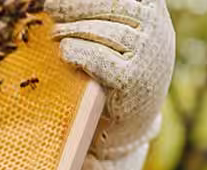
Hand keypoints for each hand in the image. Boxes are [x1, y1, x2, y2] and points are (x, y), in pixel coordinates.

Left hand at [45, 0, 175, 156]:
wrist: (134, 120)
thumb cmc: (124, 71)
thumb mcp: (127, 35)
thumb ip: (112, 14)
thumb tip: (70, 2)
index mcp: (154, 10)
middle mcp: (156, 28)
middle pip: (113, 5)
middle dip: (77, 5)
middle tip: (50, 7)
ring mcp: (147, 54)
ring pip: (105, 31)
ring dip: (73, 28)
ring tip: (52, 32)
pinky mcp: (131, 79)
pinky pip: (100, 59)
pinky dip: (79, 52)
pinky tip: (64, 50)